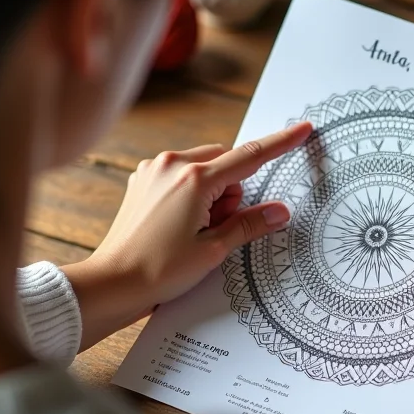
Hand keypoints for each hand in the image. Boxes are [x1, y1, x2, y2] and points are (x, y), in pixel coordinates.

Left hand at [63, 121, 312, 349]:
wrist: (111, 284)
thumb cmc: (159, 270)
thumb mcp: (213, 250)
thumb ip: (249, 224)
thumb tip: (280, 211)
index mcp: (194, 179)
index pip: (249, 157)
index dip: (280, 144)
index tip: (302, 129)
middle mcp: (172, 165)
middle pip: (225, 163)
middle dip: (233, 191)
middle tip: (218, 227)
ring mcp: (153, 170)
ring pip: (204, 168)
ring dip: (212, 193)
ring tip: (195, 230)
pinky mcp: (142, 180)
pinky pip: (181, 175)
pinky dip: (191, 193)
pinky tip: (179, 224)